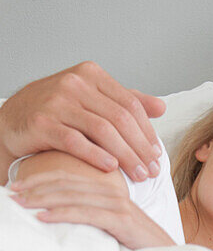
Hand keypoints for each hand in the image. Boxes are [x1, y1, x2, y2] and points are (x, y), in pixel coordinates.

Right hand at [0, 62, 165, 181]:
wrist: (14, 119)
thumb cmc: (58, 112)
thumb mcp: (92, 100)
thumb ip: (125, 102)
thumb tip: (161, 107)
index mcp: (91, 74)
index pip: (130, 104)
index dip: (147, 132)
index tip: (157, 154)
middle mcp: (75, 83)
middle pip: (120, 119)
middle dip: (140, 148)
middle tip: (153, 170)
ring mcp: (57, 101)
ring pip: (102, 131)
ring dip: (125, 156)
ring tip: (139, 175)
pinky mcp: (43, 122)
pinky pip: (76, 141)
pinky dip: (96, 156)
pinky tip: (111, 169)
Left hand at [10, 170, 176, 249]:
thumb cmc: (140, 243)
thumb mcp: (114, 222)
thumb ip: (96, 211)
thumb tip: (69, 212)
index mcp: (110, 186)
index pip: (70, 174)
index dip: (42, 176)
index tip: (19, 182)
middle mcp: (113, 189)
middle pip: (67, 181)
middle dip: (35, 185)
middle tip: (12, 191)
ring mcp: (116, 203)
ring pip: (72, 195)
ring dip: (42, 198)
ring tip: (20, 202)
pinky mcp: (119, 220)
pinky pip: (84, 213)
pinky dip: (60, 213)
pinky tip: (42, 216)